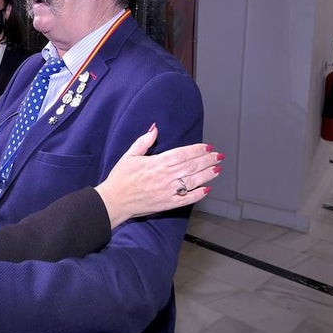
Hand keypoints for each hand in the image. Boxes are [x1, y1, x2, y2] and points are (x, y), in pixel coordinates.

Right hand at [93, 124, 222, 227]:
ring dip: (207, 175)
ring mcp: (168, 191)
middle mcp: (165, 176)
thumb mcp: (130, 155)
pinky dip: (198, 194)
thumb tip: (155, 129)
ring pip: (192, 181)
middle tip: (218, 156)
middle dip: (207, 160)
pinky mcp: (167, 204)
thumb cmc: (121, 178)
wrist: (114, 201)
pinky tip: (207, 189)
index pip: (183, 154)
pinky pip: (187, 199)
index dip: (197, 150)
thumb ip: (144, 141)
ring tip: (217, 169)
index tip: (207, 147)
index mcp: (157, 163)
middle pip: (191, 166)